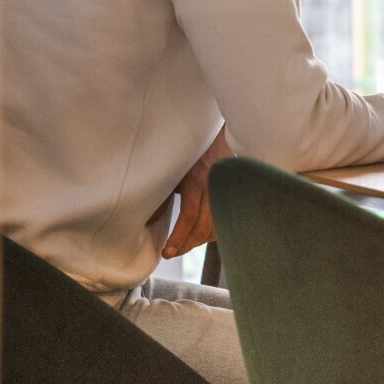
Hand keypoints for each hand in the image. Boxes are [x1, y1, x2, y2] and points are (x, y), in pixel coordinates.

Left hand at [160, 127, 232, 258]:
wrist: (215, 132)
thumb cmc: (191, 150)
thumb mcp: (171, 168)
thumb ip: (162, 193)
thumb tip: (149, 220)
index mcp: (196, 180)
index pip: (190, 217)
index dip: (179, 238)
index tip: (167, 252)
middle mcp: (214, 186)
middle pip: (206, 225)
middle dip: (189, 243)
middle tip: (174, 251)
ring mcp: (227, 188)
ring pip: (220, 223)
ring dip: (203, 238)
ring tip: (187, 243)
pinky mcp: (234, 190)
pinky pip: (229, 216)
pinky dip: (217, 228)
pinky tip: (205, 232)